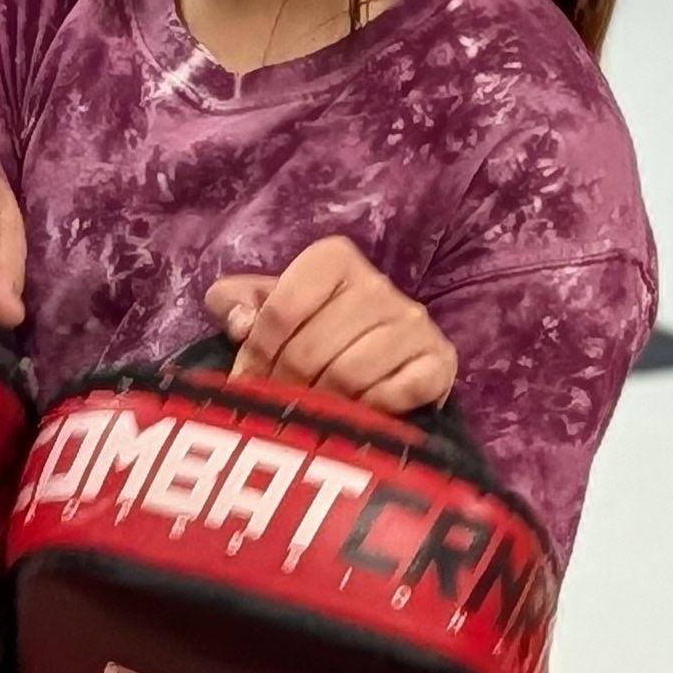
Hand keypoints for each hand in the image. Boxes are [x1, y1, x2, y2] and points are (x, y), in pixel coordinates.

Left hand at [205, 236, 453, 414]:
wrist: (380, 366)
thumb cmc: (311, 333)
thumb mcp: (264, 307)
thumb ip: (232, 302)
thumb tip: (240, 324)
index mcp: (332, 259)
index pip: (281, 310)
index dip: (258, 353)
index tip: (249, 379)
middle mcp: (377, 283)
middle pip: (312, 348)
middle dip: (286, 385)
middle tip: (279, 405)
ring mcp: (414, 322)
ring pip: (350, 373)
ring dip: (324, 403)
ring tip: (314, 412)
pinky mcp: (440, 361)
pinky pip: (398, 392)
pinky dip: (371, 409)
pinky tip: (358, 413)